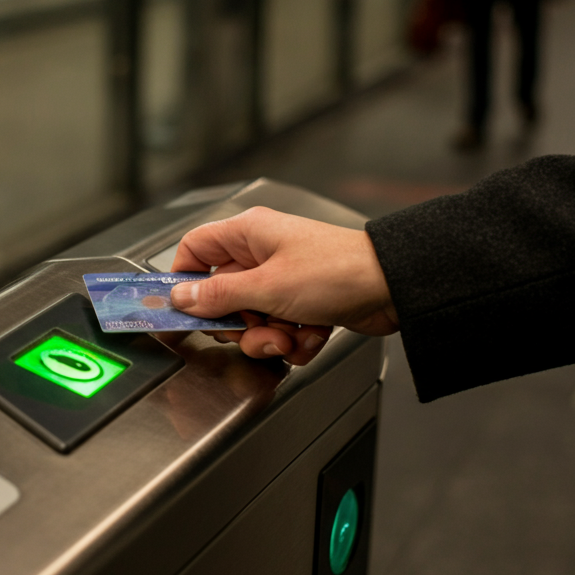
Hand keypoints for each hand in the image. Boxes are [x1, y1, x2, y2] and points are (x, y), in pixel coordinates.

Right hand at [169, 207, 398, 361]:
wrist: (393, 288)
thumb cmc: (337, 271)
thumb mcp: (267, 287)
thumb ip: (218, 297)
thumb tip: (181, 298)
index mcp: (248, 234)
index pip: (195, 250)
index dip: (185, 280)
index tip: (185, 310)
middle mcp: (263, 253)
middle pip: (223, 296)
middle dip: (240, 325)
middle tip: (255, 330)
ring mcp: (284, 279)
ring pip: (253, 319)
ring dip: (269, 337)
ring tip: (291, 336)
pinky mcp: (304, 303)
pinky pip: (280, 329)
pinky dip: (294, 340)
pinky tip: (312, 334)